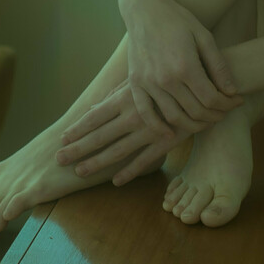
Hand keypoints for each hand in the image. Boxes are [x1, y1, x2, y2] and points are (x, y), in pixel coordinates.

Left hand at [54, 83, 180, 186]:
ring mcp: (150, 129)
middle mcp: (134, 114)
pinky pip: (144, 160)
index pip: (95, 116)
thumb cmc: (166, 81)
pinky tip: (115, 181)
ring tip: (79, 172)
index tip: (62, 138)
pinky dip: (129, 172)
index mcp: (126, 97)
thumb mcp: (140, 82)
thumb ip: (115, 96)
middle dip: (78, 148)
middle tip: (59, 159)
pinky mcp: (166, 141)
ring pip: (118, 150)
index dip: (77, 128)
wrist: (204, 86)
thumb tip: (92, 109)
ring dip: (97, 163)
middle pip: (100, 135)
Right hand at [119, 0, 243, 139]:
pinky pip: (146, 114)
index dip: (228, 105)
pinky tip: (171, 134)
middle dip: (216, 116)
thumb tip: (232, 91)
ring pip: (174, 118)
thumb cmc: (177, 20)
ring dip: (194, 125)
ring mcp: (148, 83)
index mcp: (185, 66)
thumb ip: (218, 66)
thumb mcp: (204, 37)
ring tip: (206, 120)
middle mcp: (166, 79)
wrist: (144, 10)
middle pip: (196, 112)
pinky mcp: (135, 84)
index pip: (212, 100)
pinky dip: (159, 128)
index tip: (237, 101)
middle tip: (225, 111)